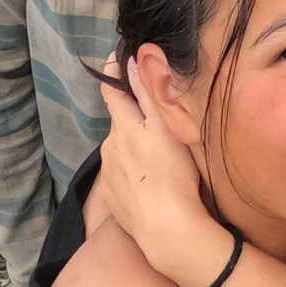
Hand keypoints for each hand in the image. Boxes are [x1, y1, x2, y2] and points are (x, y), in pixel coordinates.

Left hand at [95, 59, 229, 286]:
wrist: (167, 228)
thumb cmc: (176, 174)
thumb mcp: (169, 127)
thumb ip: (151, 93)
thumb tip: (135, 62)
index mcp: (124, 127)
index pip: (112, 93)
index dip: (113, 74)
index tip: (115, 58)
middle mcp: (110, 147)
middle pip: (120, 123)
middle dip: (133, 115)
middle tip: (157, 115)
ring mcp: (109, 175)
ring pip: (121, 149)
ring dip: (135, 144)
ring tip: (160, 151)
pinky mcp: (114, 199)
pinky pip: (122, 175)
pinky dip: (134, 170)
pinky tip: (152, 178)